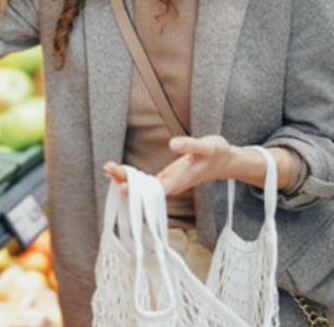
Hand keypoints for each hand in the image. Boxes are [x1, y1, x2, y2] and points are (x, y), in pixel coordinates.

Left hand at [103, 135, 235, 194]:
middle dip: (125, 180)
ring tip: (107, 168)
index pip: (155, 187)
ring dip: (125, 179)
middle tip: (107, 168)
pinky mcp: (168, 178)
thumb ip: (191, 145)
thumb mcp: (208, 146)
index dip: (138, 188)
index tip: (121, 184)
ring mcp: (169, 183)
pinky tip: (120, 172)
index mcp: (181, 180)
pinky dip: (133, 177)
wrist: (226, 162)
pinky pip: (146, 182)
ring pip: (144, 186)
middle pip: (144, 189)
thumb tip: (172, 144)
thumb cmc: (218, 153)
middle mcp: (173, 185)